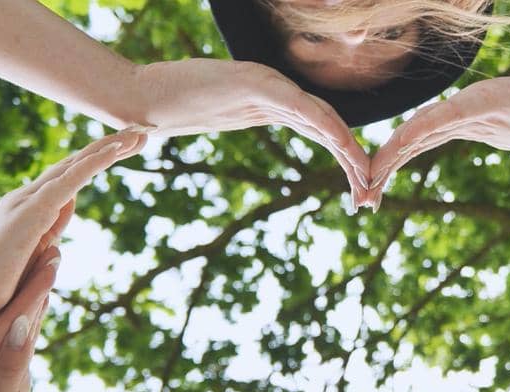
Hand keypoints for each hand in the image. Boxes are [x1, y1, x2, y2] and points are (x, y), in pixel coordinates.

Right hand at [0, 131, 146, 320]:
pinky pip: (71, 180)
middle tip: (140, 133)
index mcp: (24, 211)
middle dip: (109, 147)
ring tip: (141, 133)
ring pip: (76, 165)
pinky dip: (95, 162)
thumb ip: (41, 247)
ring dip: (110, 147)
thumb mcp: (25, 265)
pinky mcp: (33, 211)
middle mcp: (25, 199)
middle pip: (74, 165)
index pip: (66, 180)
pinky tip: (118, 149)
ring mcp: (28, 202)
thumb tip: (57, 241)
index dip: (93, 163)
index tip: (120, 152)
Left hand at [0, 248, 57, 391]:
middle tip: (53, 250)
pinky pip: (24, 347)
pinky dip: (35, 323)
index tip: (51, 262)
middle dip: (34, 282)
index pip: (11, 320)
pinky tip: (39, 310)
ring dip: (35, 296)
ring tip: (48, 268)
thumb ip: (10, 367)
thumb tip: (23, 324)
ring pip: (20, 328)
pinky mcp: (3, 384)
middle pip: (14, 315)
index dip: (33, 290)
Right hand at [132, 60, 370, 200]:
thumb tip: (232, 147)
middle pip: (328, 125)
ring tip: (369, 176)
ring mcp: (264, 85)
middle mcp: (274, 95)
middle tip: (375, 194)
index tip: (362, 192)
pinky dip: (324, 122)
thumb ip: (227, 121)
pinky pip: (298, 104)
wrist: (135, 95)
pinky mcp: (252, 80)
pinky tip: (345, 142)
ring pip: (321, 116)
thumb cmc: (164, 108)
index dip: (345, 157)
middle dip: (355, 160)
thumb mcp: (208, 120)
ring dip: (348, 148)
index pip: (319, 129)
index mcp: (269, 106)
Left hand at [359, 78, 509, 207]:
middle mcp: (467, 112)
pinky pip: (450, 115)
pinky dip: (423, 128)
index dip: (392, 163)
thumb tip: (489, 138)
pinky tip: (402, 141)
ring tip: (369, 178)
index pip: (419, 139)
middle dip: (383, 166)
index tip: (371, 192)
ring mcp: (479, 105)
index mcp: (469, 121)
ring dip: (394, 153)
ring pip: (424, 127)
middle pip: (413, 137)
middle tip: (360, 198)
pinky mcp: (493, 100)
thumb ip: (496, 132)